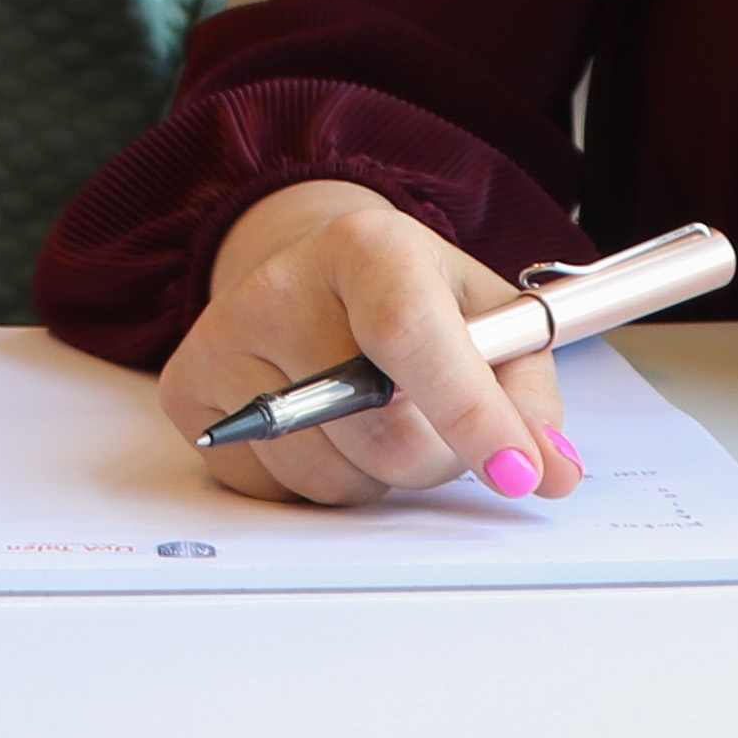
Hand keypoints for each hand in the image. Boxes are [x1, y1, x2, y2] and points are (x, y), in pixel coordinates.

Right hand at [157, 183, 580, 508]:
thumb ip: (527, 389)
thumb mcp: (487, 314)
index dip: (470, 411)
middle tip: (438, 421)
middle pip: (383, 432)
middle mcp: (280, 284)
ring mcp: (224, 340)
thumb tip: (549, 471)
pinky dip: (319, 479)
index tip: (519, 471)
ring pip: (334, 478)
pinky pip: (277, 492)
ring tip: (374, 415)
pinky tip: (323, 428)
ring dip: (377, 475)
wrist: (309, 269)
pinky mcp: (188, 394)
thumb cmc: (408, 293)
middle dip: (437, 455)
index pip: (409, 334)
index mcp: (367, 246)